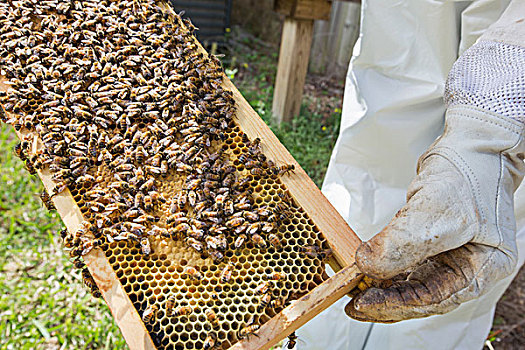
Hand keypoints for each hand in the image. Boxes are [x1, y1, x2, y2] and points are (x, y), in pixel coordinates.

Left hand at [345, 40, 524, 322]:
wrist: (473, 144)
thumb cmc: (467, 174)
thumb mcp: (436, 211)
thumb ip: (402, 244)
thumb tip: (367, 266)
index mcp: (483, 268)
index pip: (435, 299)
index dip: (397, 305)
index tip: (363, 303)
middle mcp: (468, 267)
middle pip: (422, 296)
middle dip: (387, 300)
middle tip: (354, 304)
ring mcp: (450, 254)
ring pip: (413, 281)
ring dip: (384, 286)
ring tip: (355, 289)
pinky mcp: (433, 241)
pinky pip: (408, 261)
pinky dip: (387, 266)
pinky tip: (367, 269)